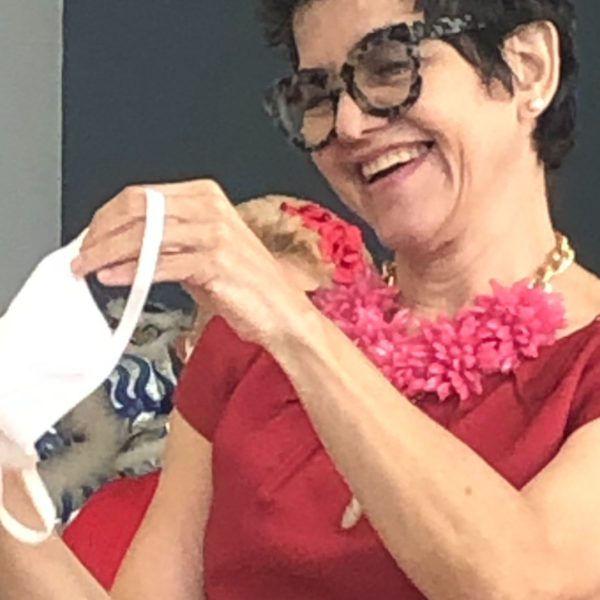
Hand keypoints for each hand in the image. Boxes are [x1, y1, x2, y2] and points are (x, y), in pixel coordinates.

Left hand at [71, 179, 311, 344]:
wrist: (281, 311)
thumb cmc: (245, 285)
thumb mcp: (201, 253)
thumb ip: (165, 243)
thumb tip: (120, 247)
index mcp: (206, 197)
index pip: (143, 196)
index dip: (108, 215)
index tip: (90, 235)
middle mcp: (210, 208)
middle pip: (139, 210)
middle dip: (102, 232)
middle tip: (82, 252)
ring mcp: (214, 233)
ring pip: (145, 235)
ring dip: (108, 252)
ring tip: (87, 267)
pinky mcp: (215, 262)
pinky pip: (161, 263)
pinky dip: (131, 271)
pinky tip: (113, 277)